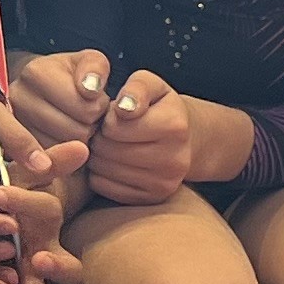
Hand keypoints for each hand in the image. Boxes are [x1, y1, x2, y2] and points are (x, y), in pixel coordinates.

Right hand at [7, 49, 108, 154]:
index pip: (86, 107)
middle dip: (89, 126)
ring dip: (76, 143)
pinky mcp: (11, 149)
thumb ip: (95, 68)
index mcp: (36, 73)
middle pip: (75, 132)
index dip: (98, 107)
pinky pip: (51, 164)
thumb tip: (90, 90)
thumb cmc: (69, 75)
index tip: (93, 99)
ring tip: (73, 125)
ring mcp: (10, 125)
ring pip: (64, 152)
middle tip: (86, 116)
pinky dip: (61, 156)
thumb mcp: (88, 61)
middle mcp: (17, 98)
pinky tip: (61, 139)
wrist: (38, 88)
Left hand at [85, 69, 197, 207]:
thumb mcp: (151, 85)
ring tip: (109, 144)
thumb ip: (136, 88)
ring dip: (97, 155)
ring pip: (103, 170)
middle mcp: (174, 160)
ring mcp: (164, 184)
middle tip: (105, 132)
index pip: (115, 127)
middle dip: (99, 137)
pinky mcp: (151, 199)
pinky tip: (111, 162)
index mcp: (174, 126)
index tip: (113, 116)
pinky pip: (104, 187)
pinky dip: (100, 173)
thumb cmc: (160, 107)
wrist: (186, 139)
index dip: (107, 119)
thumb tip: (124, 108)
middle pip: (108, 150)